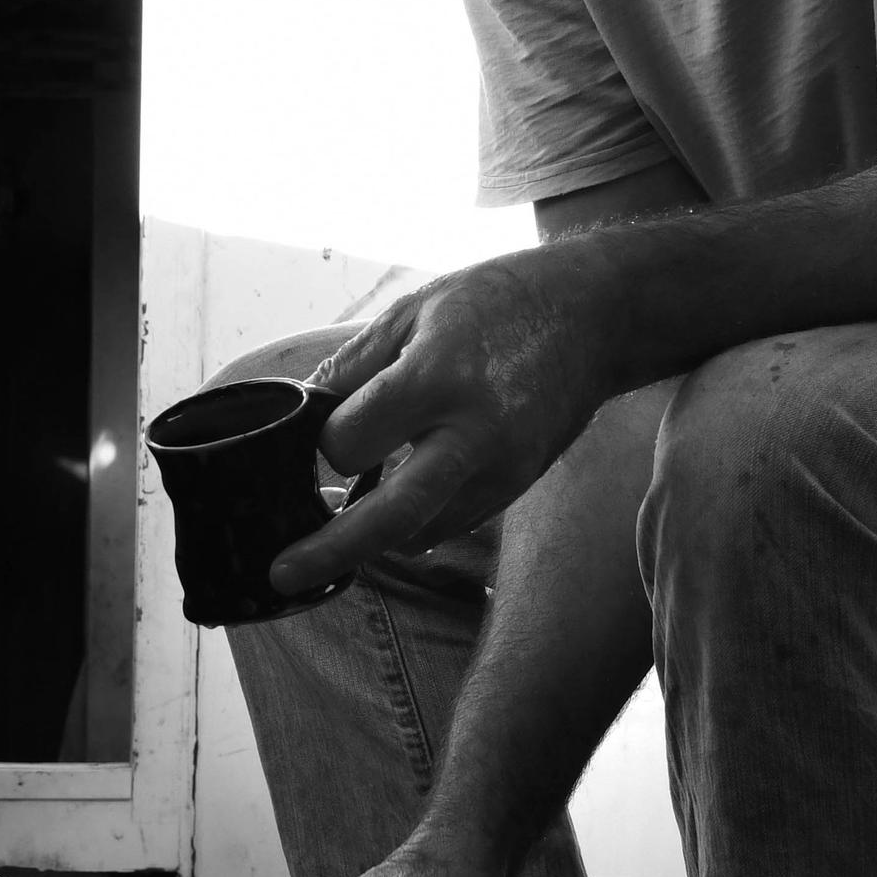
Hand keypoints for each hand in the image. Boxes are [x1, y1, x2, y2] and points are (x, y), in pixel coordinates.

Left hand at [271, 249, 630, 594]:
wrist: (594, 317)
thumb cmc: (498, 301)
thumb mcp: (414, 310)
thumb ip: (352, 367)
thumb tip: (302, 412)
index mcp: (437, 379)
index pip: (351, 443)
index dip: (324, 442)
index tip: (320, 429)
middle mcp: (473, 435)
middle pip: (388, 518)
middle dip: (329, 553)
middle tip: (281, 575)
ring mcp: (501, 470)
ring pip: (419, 532)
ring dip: (372, 537)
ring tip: (335, 528)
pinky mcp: (517, 486)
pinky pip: (452, 523)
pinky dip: (415, 522)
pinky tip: (393, 499)